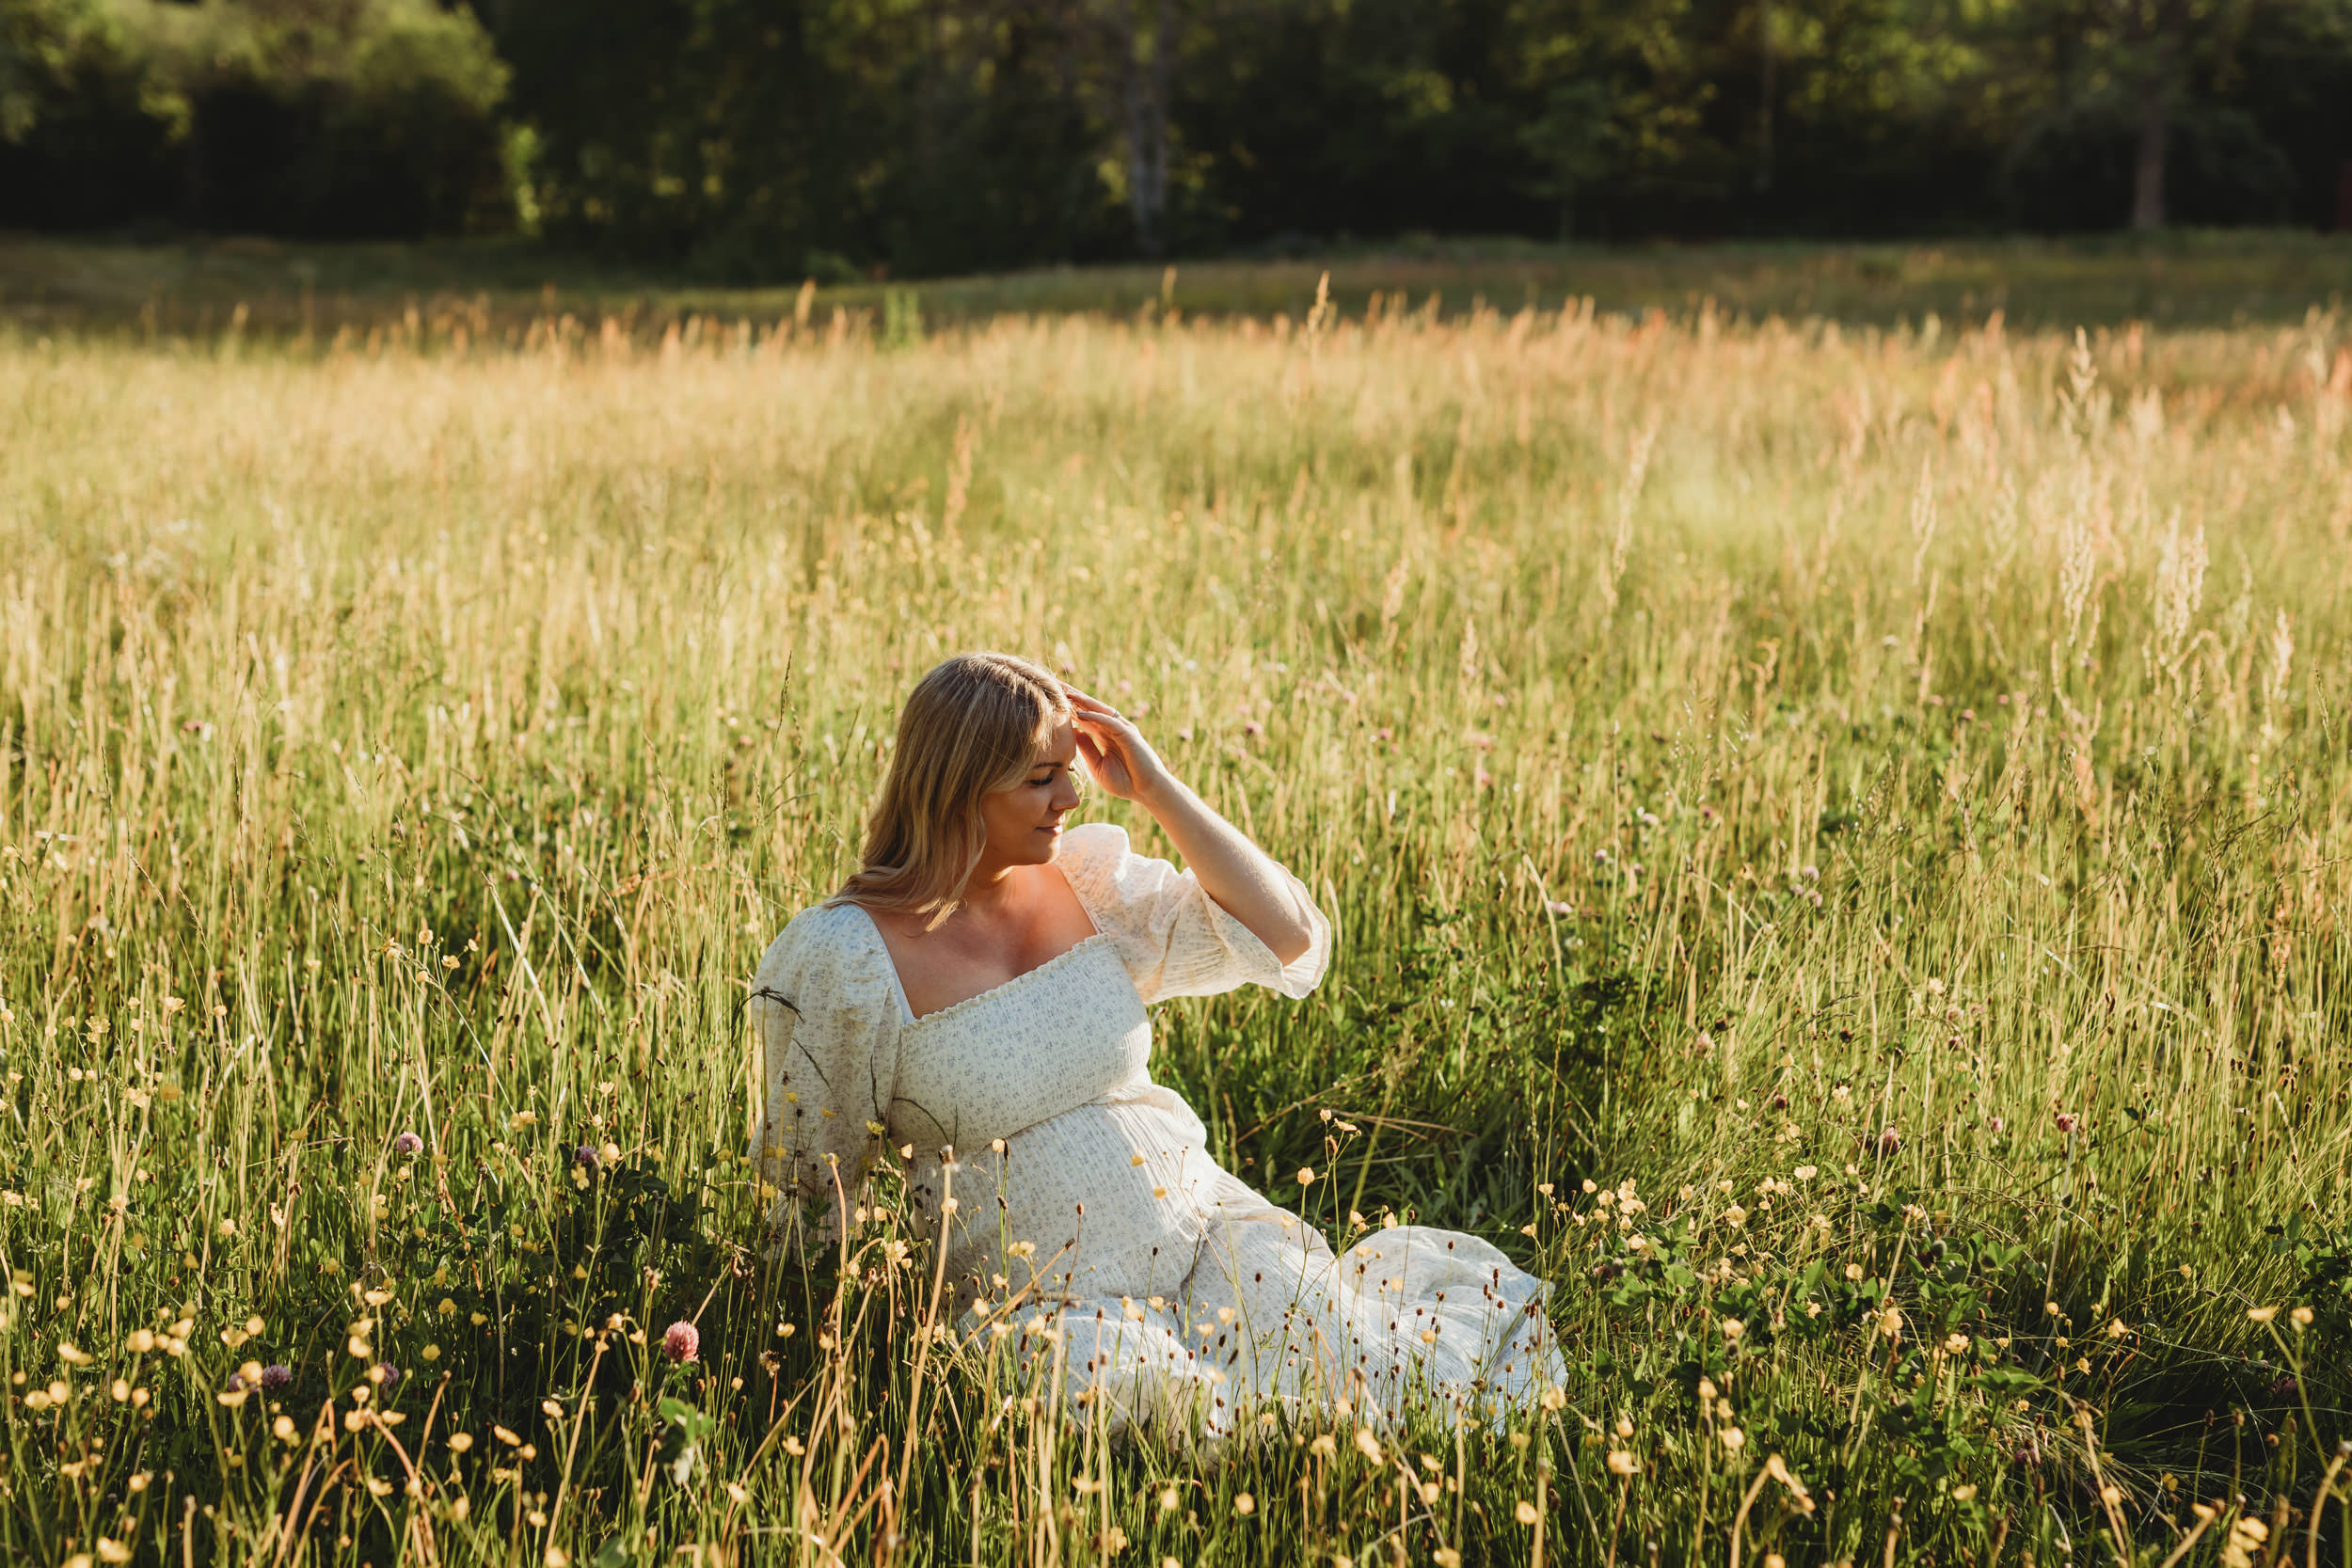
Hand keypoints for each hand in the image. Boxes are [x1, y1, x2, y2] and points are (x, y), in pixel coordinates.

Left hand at [1063, 686, 1172, 803]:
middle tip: (1052, 683)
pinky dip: (1096, 716)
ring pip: (1099, 710)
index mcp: (1103, 734)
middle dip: (1071, 696)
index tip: (1048, 698)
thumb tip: (1072, 732)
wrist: (1147, 792)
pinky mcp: (1129, 735)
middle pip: (1088, 707)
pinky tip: (1081, 713)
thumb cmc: (1125, 781)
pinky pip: (1111, 722)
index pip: (1082, 715)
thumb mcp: (1097, 765)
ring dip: (1082, 700)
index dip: (1066, 706)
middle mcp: (1112, 727)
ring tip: (1065, 691)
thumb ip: (1086, 748)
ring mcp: (1121, 729)